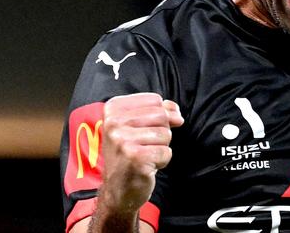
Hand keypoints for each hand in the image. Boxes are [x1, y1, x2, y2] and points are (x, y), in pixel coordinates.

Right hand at [99, 92, 183, 213]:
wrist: (118, 189)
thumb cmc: (131, 153)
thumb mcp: (140, 126)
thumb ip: (160, 111)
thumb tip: (176, 113)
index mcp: (113, 109)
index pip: (155, 100)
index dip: (160, 115)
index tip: (146, 130)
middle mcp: (114, 123)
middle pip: (162, 115)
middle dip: (162, 132)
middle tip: (146, 145)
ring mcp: (123, 141)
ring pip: (166, 133)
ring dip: (162, 147)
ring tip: (145, 155)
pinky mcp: (135, 158)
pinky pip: (167, 152)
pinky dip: (162, 161)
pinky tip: (147, 166)